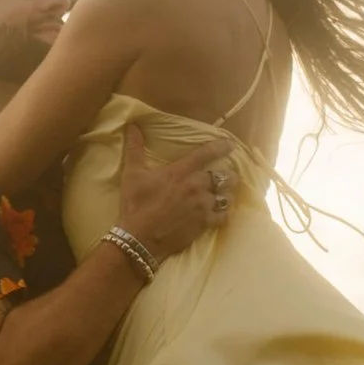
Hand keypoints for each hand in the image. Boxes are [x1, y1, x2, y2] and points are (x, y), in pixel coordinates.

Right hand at [117, 121, 234, 262]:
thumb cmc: (136, 204)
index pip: (206, 153)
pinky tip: (222, 213)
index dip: (221, 146)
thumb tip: (132, 126)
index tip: (231, 144)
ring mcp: (202, 206)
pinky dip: (224, 214)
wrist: (139, 238)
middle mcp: (196, 186)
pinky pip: (223, 216)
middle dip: (228, 175)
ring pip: (226, 196)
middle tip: (228, 176)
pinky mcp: (204, 224)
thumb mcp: (132, 174)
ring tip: (225, 195)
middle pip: (223, 176)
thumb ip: (134, 149)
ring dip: (227, 194)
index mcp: (180, 171)